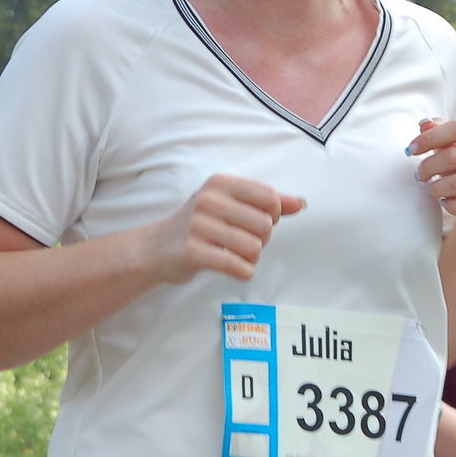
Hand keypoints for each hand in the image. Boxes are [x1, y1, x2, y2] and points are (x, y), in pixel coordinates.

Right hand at [143, 174, 305, 283]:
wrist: (155, 249)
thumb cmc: (199, 225)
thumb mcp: (229, 204)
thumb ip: (266, 203)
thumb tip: (300, 203)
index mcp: (220, 184)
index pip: (269, 198)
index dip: (273, 215)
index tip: (258, 222)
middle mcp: (209, 200)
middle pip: (265, 225)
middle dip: (262, 240)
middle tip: (244, 242)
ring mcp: (199, 226)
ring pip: (254, 247)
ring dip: (252, 258)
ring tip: (237, 255)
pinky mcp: (193, 252)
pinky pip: (238, 266)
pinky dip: (243, 272)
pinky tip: (235, 269)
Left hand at [408, 119, 455, 221]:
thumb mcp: (451, 150)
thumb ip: (439, 134)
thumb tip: (425, 124)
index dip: (430, 137)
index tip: (412, 149)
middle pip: (455, 156)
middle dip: (429, 166)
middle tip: (419, 175)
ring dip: (438, 188)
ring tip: (433, 190)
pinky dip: (452, 205)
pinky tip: (446, 203)